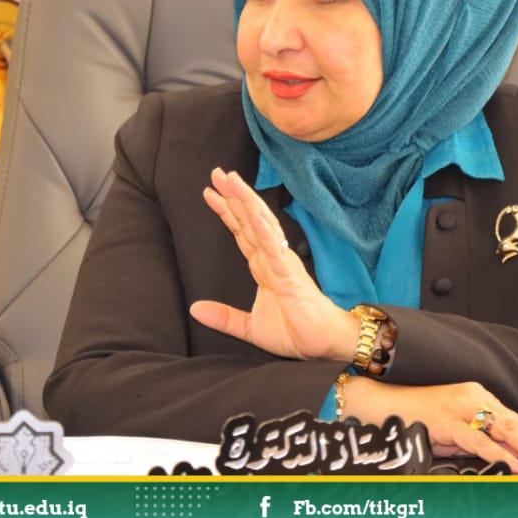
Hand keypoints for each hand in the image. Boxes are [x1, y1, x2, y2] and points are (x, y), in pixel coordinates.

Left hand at [190, 168, 358, 360]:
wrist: (323, 345)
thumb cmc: (296, 332)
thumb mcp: (250, 327)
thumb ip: (224, 317)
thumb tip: (195, 310)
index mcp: (263, 267)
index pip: (242, 232)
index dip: (227, 212)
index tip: (210, 192)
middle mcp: (272, 258)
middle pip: (250, 220)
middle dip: (233, 196)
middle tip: (217, 173)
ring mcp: (282, 263)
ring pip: (262, 225)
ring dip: (247, 202)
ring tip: (232, 181)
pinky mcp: (291, 275)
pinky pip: (276, 248)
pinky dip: (265, 230)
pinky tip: (254, 213)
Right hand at [342, 377, 517, 473]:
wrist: (380, 404)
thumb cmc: (414, 417)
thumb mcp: (451, 429)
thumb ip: (474, 439)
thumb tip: (502, 457)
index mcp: (476, 396)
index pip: (514, 418)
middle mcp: (473, 397)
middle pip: (515, 422)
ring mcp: (460, 407)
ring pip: (503, 429)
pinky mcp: (447, 420)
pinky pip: (478, 439)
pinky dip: (499, 453)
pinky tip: (516, 463)